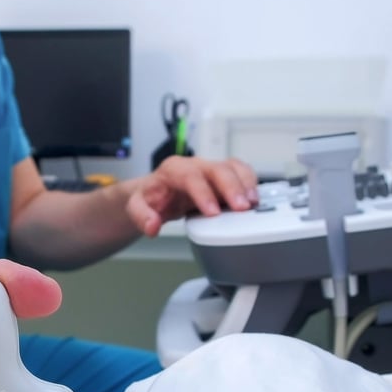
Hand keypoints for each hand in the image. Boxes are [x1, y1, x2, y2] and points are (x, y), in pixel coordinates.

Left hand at [126, 156, 257, 236]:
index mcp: (174, 170)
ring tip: (253, 203)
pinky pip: (241, 172)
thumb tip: (152, 226)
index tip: (213, 212)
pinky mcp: (223, 175)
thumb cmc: (152, 197)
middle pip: (218, 169)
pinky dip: (250, 183)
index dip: (204, 193)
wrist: (158, 190)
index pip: (191, 177)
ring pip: (233, 167)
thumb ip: (141, 216)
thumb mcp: (137, 206)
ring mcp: (211, 168)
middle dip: (232, 187)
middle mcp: (195, 165)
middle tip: (242, 208)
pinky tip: (255, 199)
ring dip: (245, 184)